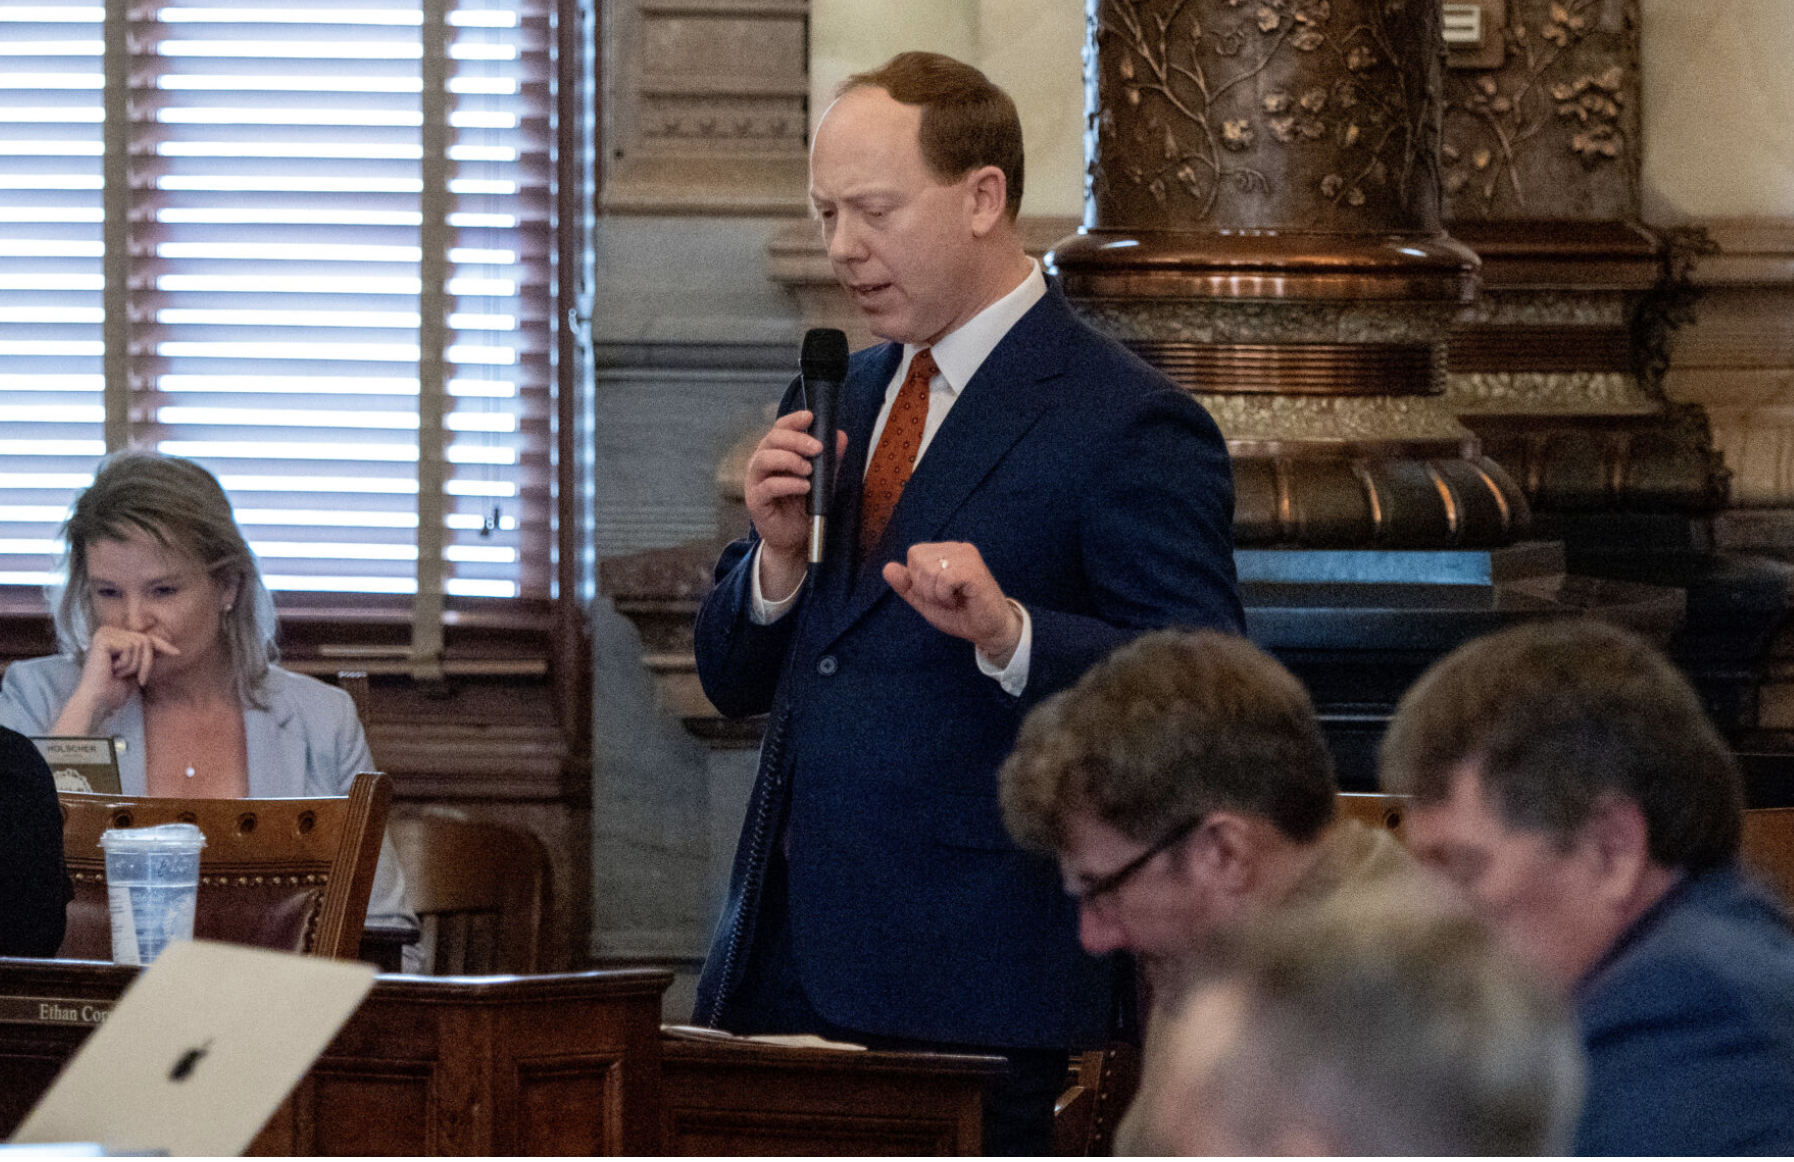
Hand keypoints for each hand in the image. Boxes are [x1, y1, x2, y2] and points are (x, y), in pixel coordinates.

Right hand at [50, 625, 180, 734]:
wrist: (98, 702)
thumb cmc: (114, 688)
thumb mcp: (136, 668)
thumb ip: (146, 654)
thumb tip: (166, 644)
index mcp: (114, 637)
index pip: (144, 638)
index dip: (162, 646)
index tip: (177, 653)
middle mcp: (107, 631)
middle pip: (145, 640)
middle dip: (146, 662)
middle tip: (138, 679)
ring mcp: (104, 633)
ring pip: (139, 644)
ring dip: (133, 665)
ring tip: (117, 673)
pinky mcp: (102, 639)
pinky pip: (129, 648)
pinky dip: (125, 663)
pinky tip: (111, 670)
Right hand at [744, 410, 846, 598]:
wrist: (795, 537)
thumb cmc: (805, 503)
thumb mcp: (823, 478)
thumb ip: (830, 458)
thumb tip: (840, 436)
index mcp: (776, 451)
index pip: (780, 428)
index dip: (793, 420)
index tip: (810, 416)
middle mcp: (762, 462)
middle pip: (772, 439)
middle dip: (796, 439)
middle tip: (817, 448)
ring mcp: (756, 480)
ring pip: (764, 459)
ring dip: (789, 460)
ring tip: (809, 470)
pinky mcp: (756, 500)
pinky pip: (768, 486)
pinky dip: (788, 483)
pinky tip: (804, 487)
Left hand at [883, 542, 1023, 665]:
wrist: (990, 631)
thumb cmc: (961, 614)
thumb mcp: (927, 602)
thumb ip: (907, 586)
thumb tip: (887, 568)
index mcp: (947, 552)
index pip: (914, 554)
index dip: (918, 580)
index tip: (939, 593)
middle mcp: (958, 548)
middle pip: (917, 559)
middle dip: (925, 587)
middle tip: (947, 598)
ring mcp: (967, 556)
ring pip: (928, 569)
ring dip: (936, 594)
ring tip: (954, 599)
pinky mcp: (974, 569)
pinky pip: (943, 579)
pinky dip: (945, 596)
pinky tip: (961, 600)